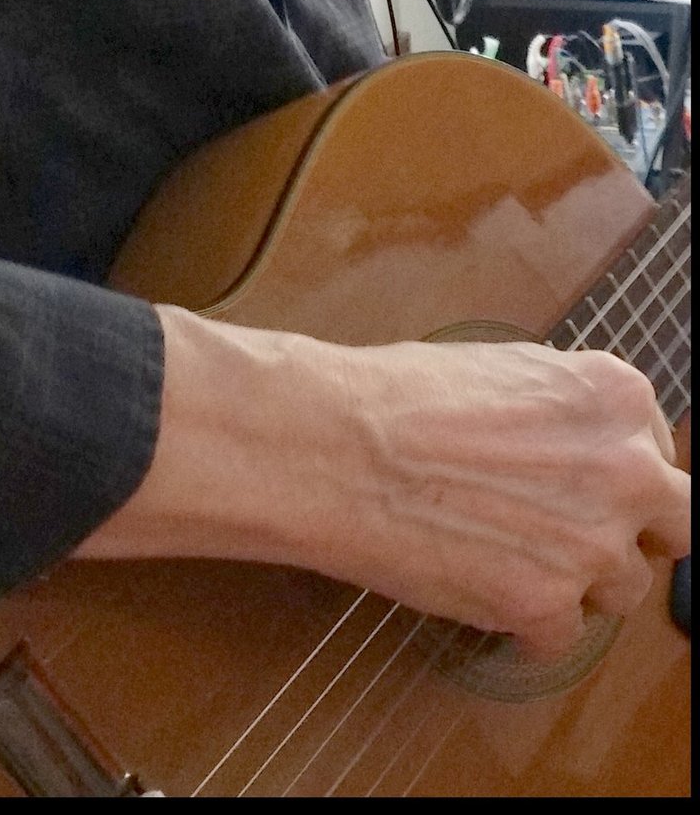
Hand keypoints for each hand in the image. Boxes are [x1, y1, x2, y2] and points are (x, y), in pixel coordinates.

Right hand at [76, 314, 689, 663]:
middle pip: (675, 527)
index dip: (619, 476)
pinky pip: (561, 636)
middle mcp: (626, 468)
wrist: (339, 444)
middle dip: (631, 534)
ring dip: (576, 582)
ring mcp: (592, 543)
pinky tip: (482, 591)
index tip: (589, 488)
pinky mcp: (546, 605)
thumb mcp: (509, 369)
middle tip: (579, 535)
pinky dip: (524, 626)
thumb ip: (568, 411)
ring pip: (622, 589)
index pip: (660, 453)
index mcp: (617, 398)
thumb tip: (581, 441)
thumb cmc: (402, 397)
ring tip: (510, 559)